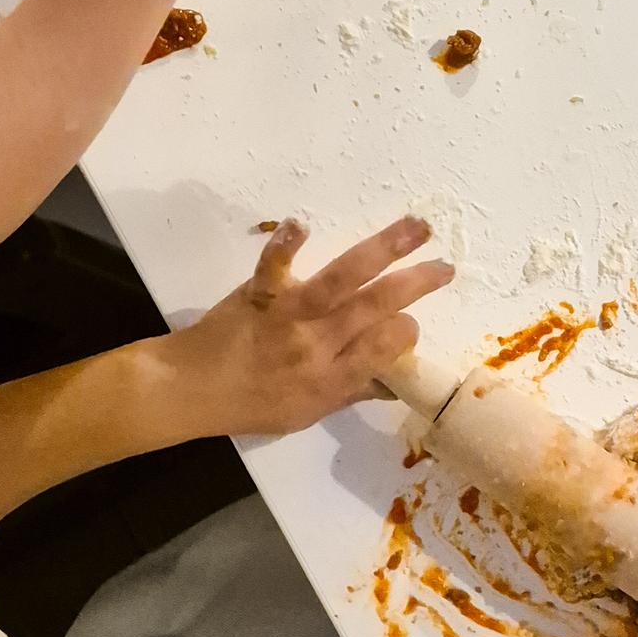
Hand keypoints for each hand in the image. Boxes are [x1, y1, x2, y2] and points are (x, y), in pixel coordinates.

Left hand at [163, 217, 452, 439]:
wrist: (191, 389)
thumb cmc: (251, 404)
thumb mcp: (305, 413)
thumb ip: (350, 392)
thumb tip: (392, 381)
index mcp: (330, 379)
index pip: (383, 350)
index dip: (404, 333)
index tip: (410, 322)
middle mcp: (316, 345)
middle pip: (374, 308)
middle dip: (415, 285)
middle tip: (447, 267)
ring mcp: (288, 316)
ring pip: (342, 280)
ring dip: (383, 249)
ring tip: (416, 228)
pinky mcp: (260, 293)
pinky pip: (274, 266)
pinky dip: (286, 243)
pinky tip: (302, 222)